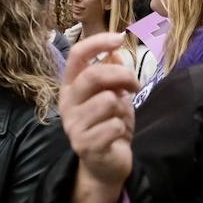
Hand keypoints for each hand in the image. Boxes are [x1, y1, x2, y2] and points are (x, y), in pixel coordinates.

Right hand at [60, 32, 140, 202]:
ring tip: (119, 117)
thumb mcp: (112, 94)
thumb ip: (111, 73)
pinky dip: (122, 127)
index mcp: (70, 85)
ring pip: (108, 101)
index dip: (98, 42)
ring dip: (122, 107)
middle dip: (121, 76)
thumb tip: (114, 51)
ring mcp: (73, 125)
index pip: (76, 55)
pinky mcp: (84, 145)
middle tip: (135, 85)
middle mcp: (67, 103)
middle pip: (93, 75)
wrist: (105, 164)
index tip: (120, 38)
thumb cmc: (108, 124)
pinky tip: (117, 135)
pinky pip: (114, 126)